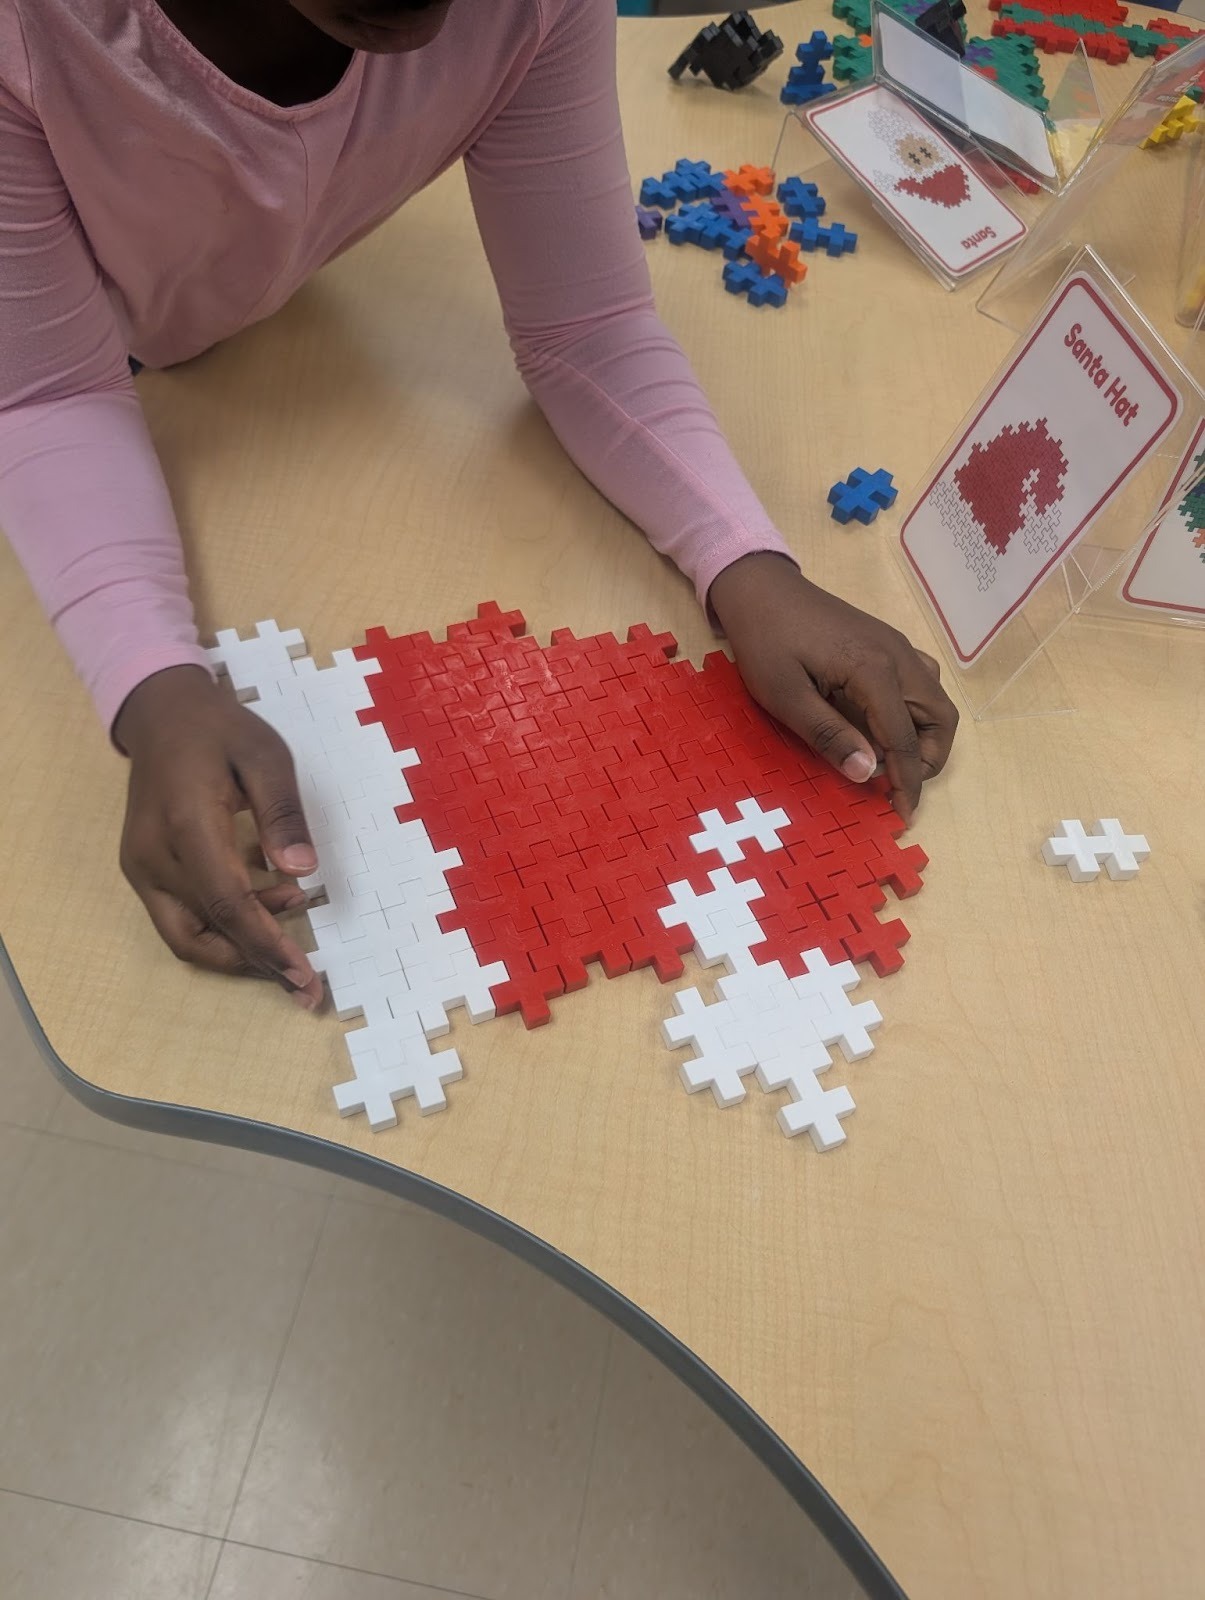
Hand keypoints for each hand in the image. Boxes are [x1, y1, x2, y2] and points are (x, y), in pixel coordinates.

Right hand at [113, 666, 323, 1006]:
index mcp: (186, 824)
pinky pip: (180, 918)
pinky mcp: (142, 871)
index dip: (267, 945)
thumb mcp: (266, 755)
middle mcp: (153, 855)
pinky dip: (223, 928)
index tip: (304, 976)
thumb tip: (302, 870)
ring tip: (292, 935)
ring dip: (240, 951)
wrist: (162, 713)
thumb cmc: (220, 731)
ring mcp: (141, 867)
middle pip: (204, 932)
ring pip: (186, 937)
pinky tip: (268, 903)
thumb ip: (283, 812)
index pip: (227, 903)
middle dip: (258, 965)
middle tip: (308, 987)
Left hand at [709, 553, 957, 822]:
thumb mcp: (786, 696)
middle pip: (939, 717)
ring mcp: (897, 646)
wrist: (761, 588)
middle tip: (899, 786)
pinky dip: (917, 711)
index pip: (903, 739)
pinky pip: (921, 681)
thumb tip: (868, 774)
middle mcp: (898, 656)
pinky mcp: (887, 643)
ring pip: (935, 698)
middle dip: (928, 759)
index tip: (902, 815)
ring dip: (926, 735)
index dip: (906, 782)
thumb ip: (828, 735)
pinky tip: (885, 724)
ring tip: (894, 761)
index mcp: (874, 670)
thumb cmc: (766, 641)